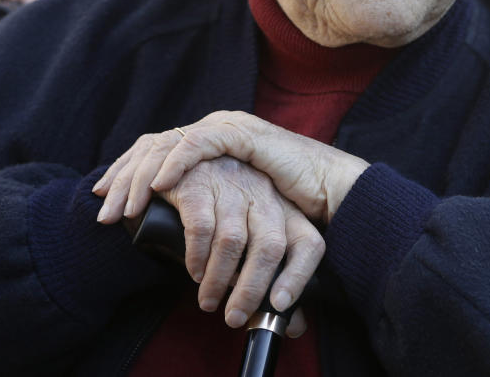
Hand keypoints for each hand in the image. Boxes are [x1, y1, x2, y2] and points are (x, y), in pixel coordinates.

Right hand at [95, 149, 323, 331]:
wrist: (181, 163)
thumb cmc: (222, 209)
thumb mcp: (251, 234)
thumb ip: (272, 277)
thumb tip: (295, 325)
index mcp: (282, 206)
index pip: (308, 242)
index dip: (299, 277)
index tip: (281, 307)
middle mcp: (262, 194)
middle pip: (271, 245)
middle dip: (252, 289)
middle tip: (234, 317)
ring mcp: (232, 185)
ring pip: (233, 241)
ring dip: (219, 279)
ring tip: (209, 301)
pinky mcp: (198, 183)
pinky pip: (201, 227)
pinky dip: (196, 257)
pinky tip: (193, 271)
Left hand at [100, 111, 368, 225]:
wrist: (328, 190)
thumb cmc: (287, 205)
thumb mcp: (236, 207)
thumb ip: (209, 210)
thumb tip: (175, 236)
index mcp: (209, 144)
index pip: (156, 152)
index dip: (126, 174)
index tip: (103, 201)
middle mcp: (215, 130)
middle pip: (153, 146)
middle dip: (123, 179)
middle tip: (103, 212)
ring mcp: (228, 128)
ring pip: (168, 144)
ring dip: (141, 177)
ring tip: (124, 206)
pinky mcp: (243, 134)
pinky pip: (198, 143)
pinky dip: (175, 163)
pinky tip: (160, 186)